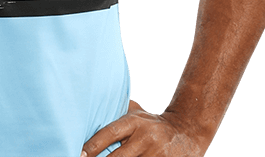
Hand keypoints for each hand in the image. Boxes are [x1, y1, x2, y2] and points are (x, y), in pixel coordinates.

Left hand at [80, 100, 206, 156]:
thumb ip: (116, 114)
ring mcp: (156, 156)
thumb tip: (88, 111)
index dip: (93, 145)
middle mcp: (145, 139)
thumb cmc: (151, 124)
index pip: (109, 133)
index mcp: (135, 122)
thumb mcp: (136, 114)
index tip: (79, 153)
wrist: (186, 132)